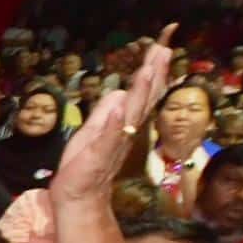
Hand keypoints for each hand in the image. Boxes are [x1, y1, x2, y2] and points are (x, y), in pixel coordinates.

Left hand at [53, 24, 170, 202]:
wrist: (78, 196)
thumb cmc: (85, 162)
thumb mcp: (94, 129)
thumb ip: (107, 110)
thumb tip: (121, 90)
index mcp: (125, 123)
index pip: (141, 93)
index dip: (151, 71)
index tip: (162, 46)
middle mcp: (125, 130)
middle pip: (143, 98)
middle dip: (153, 74)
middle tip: (164, 49)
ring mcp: (114, 142)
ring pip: (131, 114)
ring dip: (140, 92)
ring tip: (148, 70)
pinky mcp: (100, 155)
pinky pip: (109, 137)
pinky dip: (115, 122)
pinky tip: (119, 107)